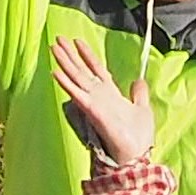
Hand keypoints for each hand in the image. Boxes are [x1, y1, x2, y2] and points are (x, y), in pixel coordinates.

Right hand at [47, 36, 155, 164]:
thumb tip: (138, 80)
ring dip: (64, 63)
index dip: (88, 55)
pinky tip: (56, 73)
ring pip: (77, 78)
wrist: (135, 156)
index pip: (96, 69)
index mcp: (110, 94)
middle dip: (70, 54)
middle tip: (57, 38)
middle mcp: (99, 96)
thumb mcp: (142, 109)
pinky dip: (67, 84)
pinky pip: (78, 94)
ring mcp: (94, 103)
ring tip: (53, 48)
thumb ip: (139, 94)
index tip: (78, 41)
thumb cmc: (138, 137)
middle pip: (82, 70)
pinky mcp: (92, 111)